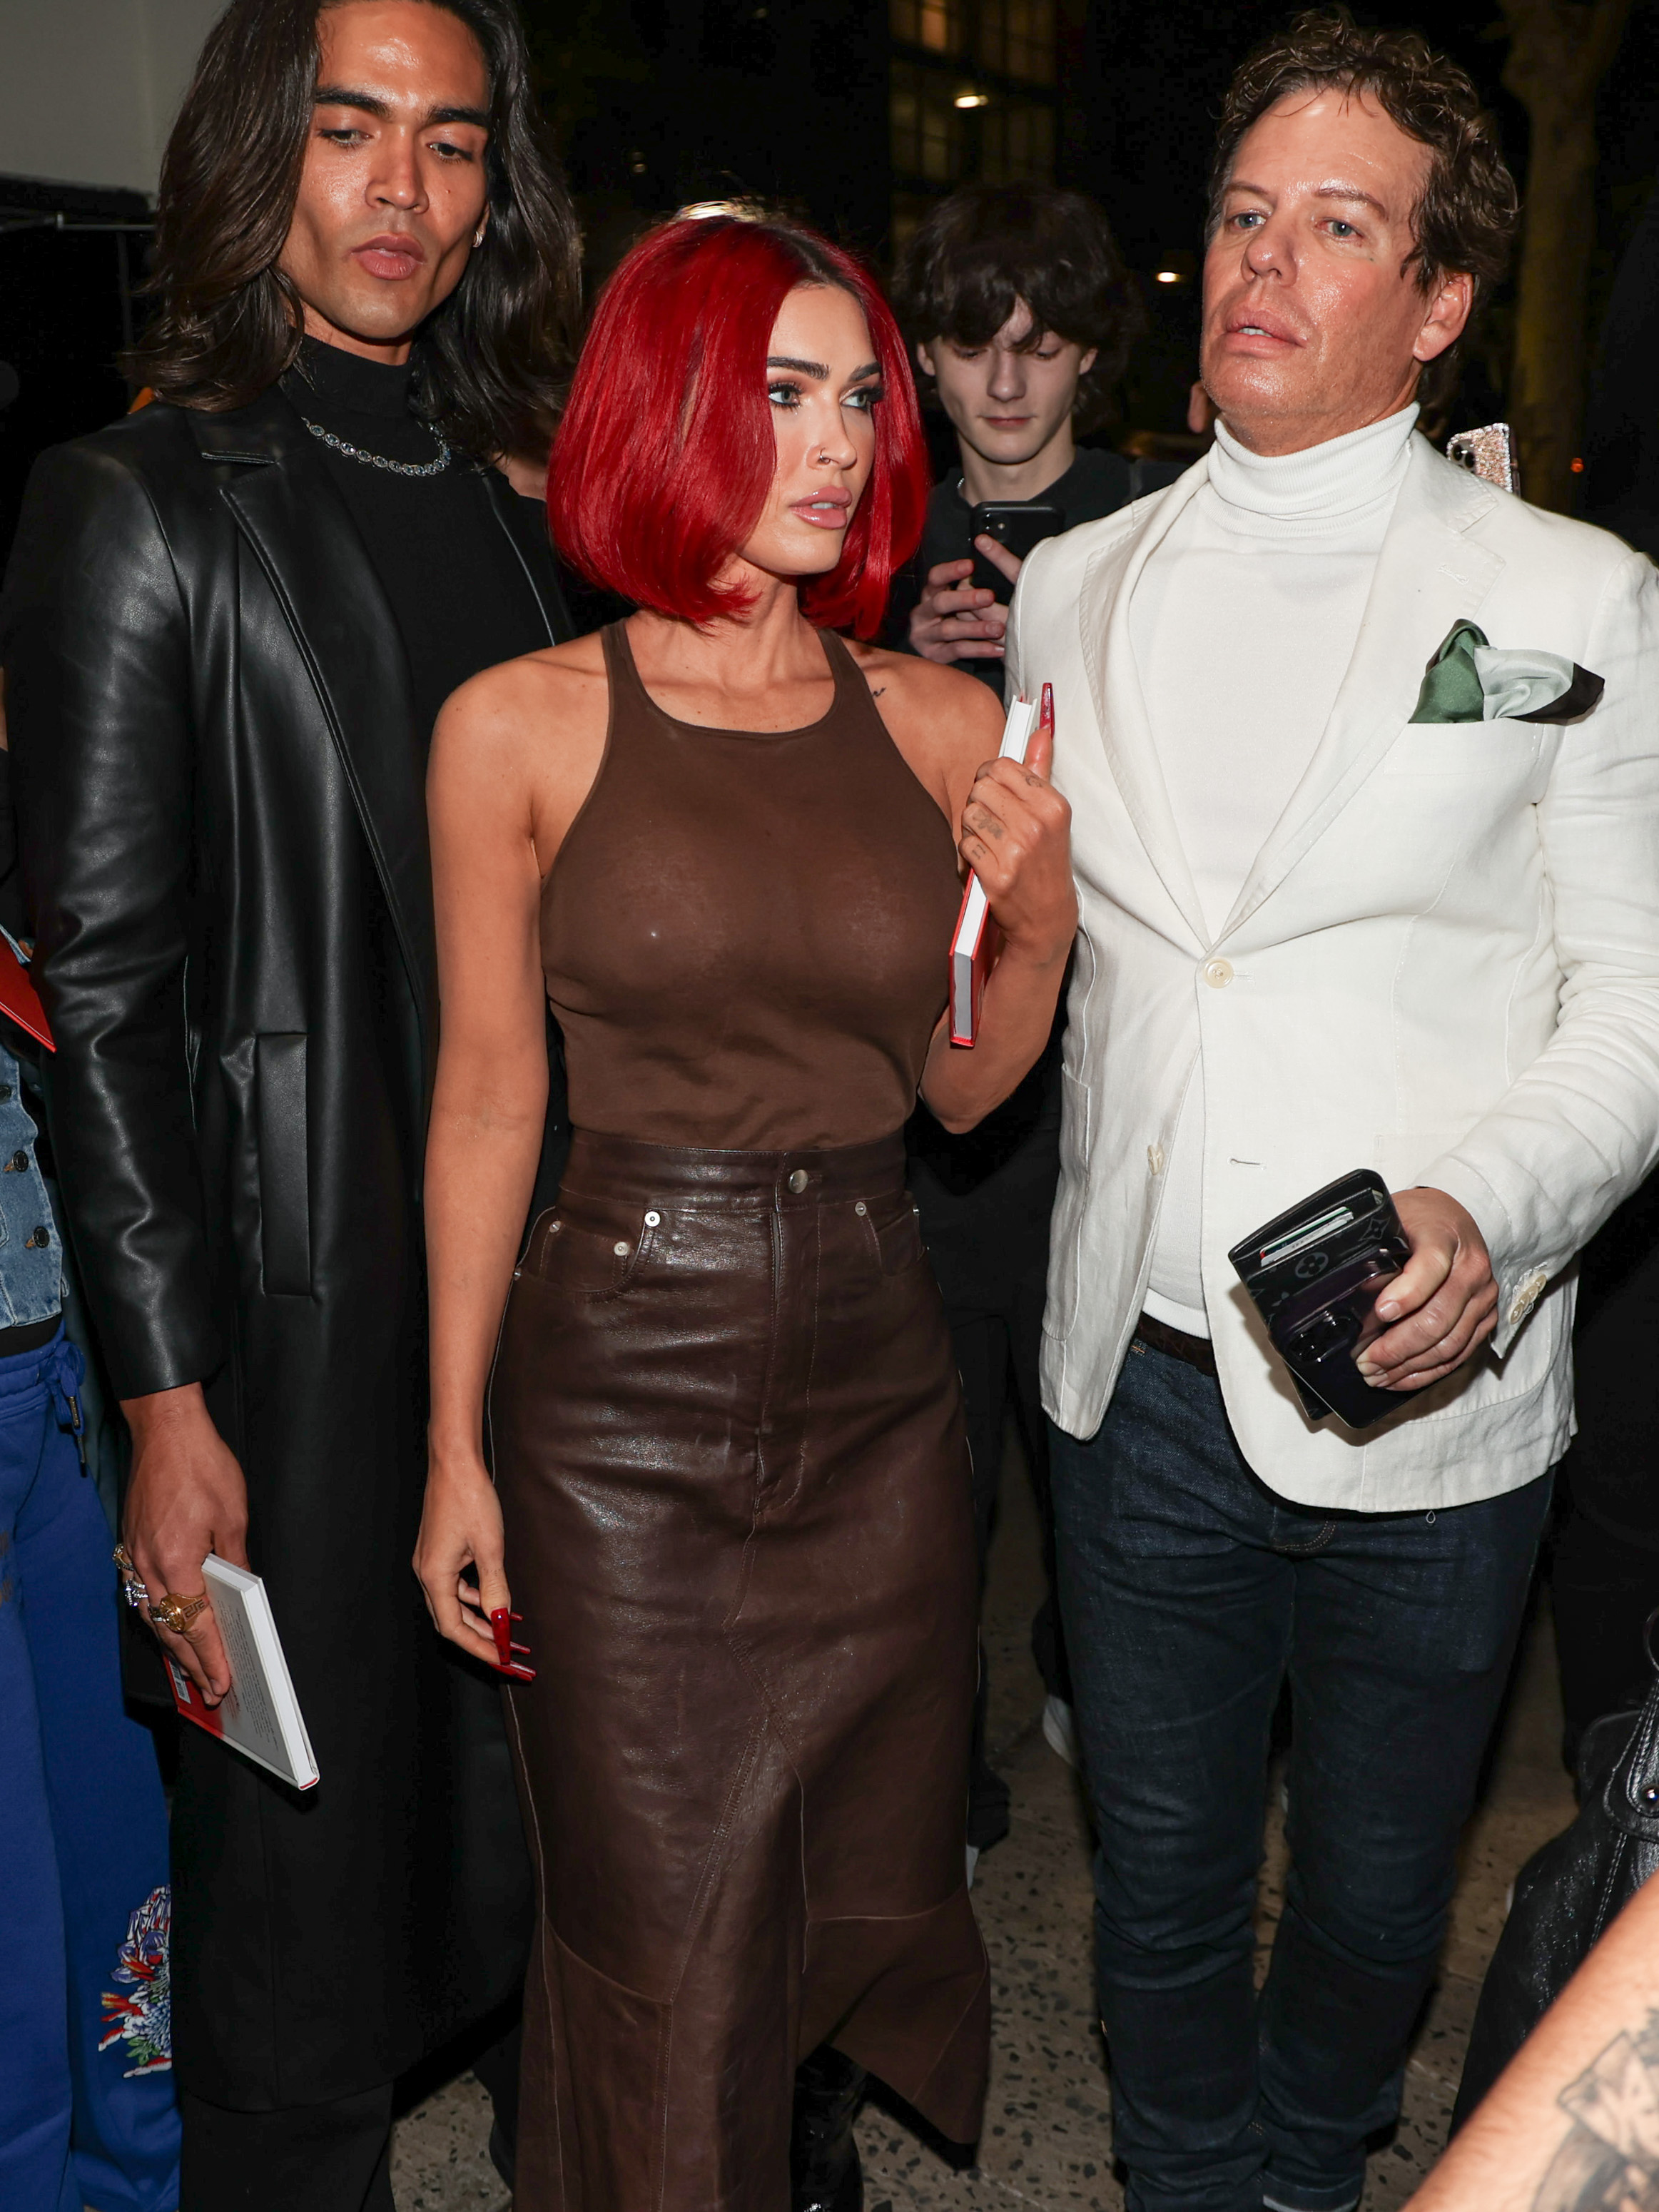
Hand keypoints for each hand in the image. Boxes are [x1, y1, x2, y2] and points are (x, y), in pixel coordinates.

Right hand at [120, 1383, 248, 1703]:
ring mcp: (134, 1556)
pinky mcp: (131, 1544)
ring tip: (195, 1669)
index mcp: (175, 1562)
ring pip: (152, 1616)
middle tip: (212, 1689)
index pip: (195, 1625)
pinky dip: (159, 1618)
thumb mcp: (233, 1516)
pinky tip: (173, 1626)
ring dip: (174, 1645)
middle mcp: (147, 1566)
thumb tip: (242, 1593)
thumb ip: (235, 1561)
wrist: (165, 1429)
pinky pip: (143, 1595)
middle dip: (193, 1663)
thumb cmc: (202, 1465)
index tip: (222, 1682)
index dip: (211, 1657)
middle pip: (169, 1629)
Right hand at [413, 1452, 524, 1674]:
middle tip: (506, 1653)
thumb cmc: (469, 1498)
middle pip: (450, 1620)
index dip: (477, 1647)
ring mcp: (431, 1561)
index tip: (501, 1659)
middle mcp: (426, 1572)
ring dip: (478, 1618)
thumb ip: (495, 1586)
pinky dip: (474, 1597)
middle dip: (479, 1638)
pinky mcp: (438, 1551)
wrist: (454, 1462)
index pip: (453, 1628)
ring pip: (453, 1603)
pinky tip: (493, 1600)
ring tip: (504, 1630)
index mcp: (434, 1575)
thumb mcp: (489, 1546)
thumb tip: (500, 1619)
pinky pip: (454, 1585)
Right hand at [909, 539, 1020, 662]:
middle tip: (989, 597)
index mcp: (930, 595)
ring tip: (999, 628)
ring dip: (976, 628)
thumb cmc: (957, 621)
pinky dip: (979, 649)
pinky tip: (998, 649)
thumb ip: (968, 584)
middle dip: (965, 599)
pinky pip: (957, 651)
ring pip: (949, 629)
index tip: (970, 565)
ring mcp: (925, 636)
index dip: (951, 571)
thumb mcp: (960, 600)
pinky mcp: (933, 656)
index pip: (935, 578)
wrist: (932, 662)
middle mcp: (923, 614)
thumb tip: (985, 550)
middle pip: (940, 602)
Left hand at [958, 708, 1074, 966]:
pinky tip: (984, 859)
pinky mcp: (997, 876)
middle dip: (979, 802)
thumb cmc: (1046, 859)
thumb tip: (1040, 731)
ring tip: (988, 840)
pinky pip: (965, 845)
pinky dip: (969, 851)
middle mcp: (1037, 826)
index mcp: (1053, 805)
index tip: (993, 789)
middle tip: (991, 820)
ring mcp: (1017, 852)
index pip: (1002, 767)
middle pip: (980, 789)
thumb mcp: (1052, 814)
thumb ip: (1042, 770)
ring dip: (972, 827)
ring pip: (969, 815)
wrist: (1047, 916)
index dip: (989, 776)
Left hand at [1357, 1188, 1497, 1391]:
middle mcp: (1472, 1268)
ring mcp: (1483, 1297)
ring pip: (1450, 1343)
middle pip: (1439, 1317)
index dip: (1407, 1293)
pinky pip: (1459, 1354)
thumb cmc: (1415, 1222)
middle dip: (1399, 1346)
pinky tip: (1400, 1378)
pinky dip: (1428, 1372)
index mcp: (1445, 1237)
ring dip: (1410, 1366)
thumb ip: (1377, 1256)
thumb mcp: (1391, 1223)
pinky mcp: (1486, 1318)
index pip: (1431, 1266)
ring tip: (1376, 1376)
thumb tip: (1350, 1302)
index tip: (1381, 1312)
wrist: (1454, 1220)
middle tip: (1365, 1362)